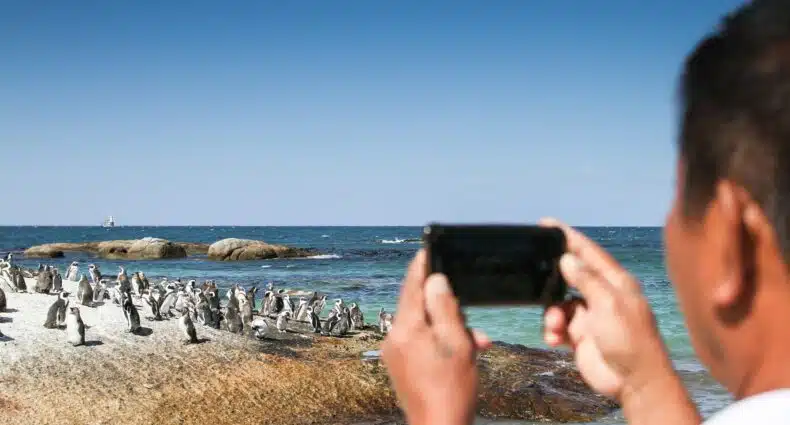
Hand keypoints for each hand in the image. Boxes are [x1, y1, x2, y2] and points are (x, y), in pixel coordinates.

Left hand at [382, 250, 491, 424]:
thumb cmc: (451, 390)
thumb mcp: (456, 342)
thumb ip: (444, 307)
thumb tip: (435, 280)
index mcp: (406, 327)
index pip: (412, 284)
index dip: (422, 265)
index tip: (429, 248)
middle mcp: (394, 337)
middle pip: (417, 305)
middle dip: (444, 304)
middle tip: (464, 305)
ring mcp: (395, 354)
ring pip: (423, 325)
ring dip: (448, 327)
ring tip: (474, 339)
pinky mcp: (401, 366)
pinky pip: (420, 342)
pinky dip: (440, 342)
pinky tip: (464, 351)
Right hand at [540, 218, 675, 399]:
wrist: (633, 382)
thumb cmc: (630, 341)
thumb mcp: (608, 305)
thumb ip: (586, 280)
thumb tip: (567, 259)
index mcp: (616, 282)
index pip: (589, 252)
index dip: (569, 237)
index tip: (547, 224)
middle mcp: (603, 295)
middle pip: (570, 277)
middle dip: (552, 280)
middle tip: (535, 276)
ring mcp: (591, 316)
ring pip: (559, 303)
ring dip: (552, 314)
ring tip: (555, 327)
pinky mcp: (581, 335)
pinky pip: (558, 325)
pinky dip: (552, 331)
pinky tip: (555, 340)